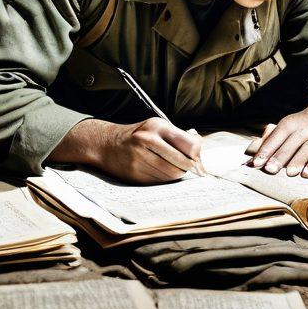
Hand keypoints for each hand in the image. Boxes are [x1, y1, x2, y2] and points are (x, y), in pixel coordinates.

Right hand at [51, 118, 204, 183]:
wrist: (107, 145)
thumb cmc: (139, 135)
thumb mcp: (157, 127)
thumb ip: (179, 136)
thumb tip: (200, 148)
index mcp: (156, 126)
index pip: (187, 144)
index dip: (197, 155)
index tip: (199, 161)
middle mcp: (146, 140)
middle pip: (181, 162)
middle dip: (189, 167)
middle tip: (194, 170)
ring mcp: (139, 158)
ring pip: (171, 174)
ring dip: (178, 174)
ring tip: (176, 169)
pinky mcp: (134, 174)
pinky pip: (160, 182)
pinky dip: (166, 180)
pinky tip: (162, 173)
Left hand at [249, 99, 307, 177]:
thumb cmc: (301, 126)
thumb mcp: (287, 125)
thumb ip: (270, 139)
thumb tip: (251, 156)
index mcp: (293, 123)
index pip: (278, 136)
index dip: (267, 150)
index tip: (257, 163)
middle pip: (294, 146)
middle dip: (283, 158)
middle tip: (272, 170)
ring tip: (302, 175)